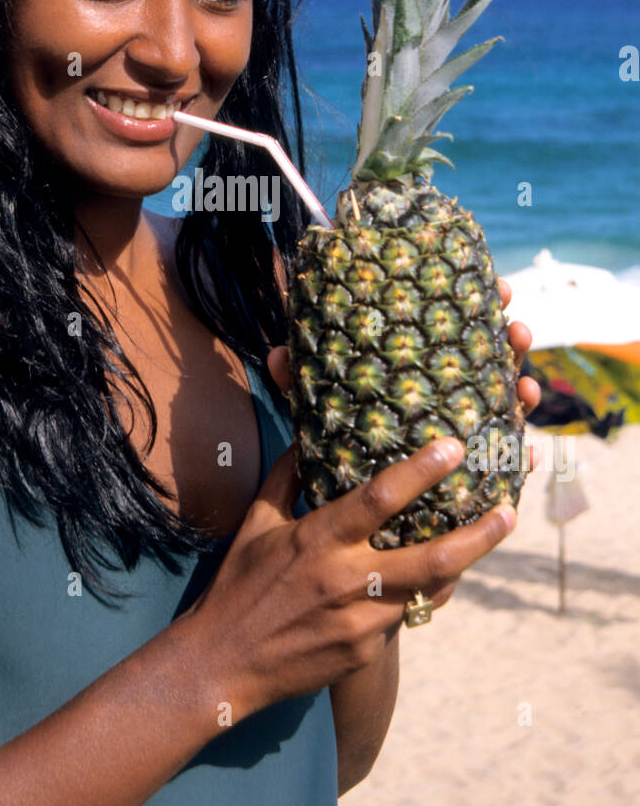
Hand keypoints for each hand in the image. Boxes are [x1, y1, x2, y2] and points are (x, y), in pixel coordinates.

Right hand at [184, 436, 516, 719]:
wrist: (222, 663)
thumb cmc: (238, 586)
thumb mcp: (257, 522)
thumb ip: (288, 475)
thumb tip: (309, 433)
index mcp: (319, 539)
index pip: (381, 498)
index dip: (422, 470)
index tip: (454, 446)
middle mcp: (347, 580)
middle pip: (434, 557)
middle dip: (480, 534)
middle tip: (510, 509)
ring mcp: (361, 621)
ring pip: (432, 590)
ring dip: (464, 562)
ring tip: (491, 532)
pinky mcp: (365, 651)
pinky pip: (408, 616)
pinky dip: (428, 591)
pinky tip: (442, 573)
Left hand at [268, 276, 542, 470]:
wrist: (339, 519)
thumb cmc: (335, 445)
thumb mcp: (320, 410)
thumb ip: (302, 385)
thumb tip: (276, 355)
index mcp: (419, 366)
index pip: (456, 329)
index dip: (482, 305)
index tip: (500, 287)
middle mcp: (449, 391)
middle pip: (491, 358)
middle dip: (513, 341)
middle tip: (517, 328)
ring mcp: (465, 428)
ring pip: (505, 405)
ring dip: (523, 391)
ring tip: (526, 387)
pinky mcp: (471, 471)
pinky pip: (502, 461)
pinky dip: (519, 455)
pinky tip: (529, 451)